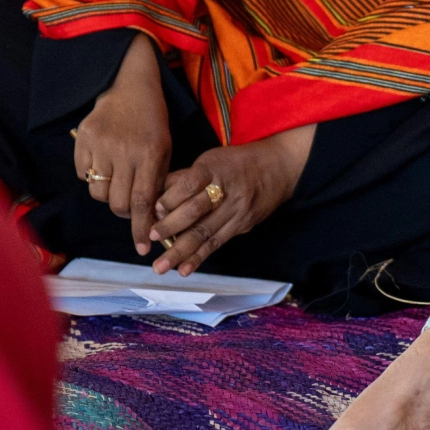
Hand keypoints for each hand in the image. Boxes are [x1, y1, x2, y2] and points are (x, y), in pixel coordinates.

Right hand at [71, 33, 169, 255]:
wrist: (128, 85)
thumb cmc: (151, 120)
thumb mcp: (164, 147)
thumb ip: (157, 179)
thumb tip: (150, 215)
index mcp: (150, 153)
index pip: (144, 201)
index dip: (141, 227)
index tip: (143, 248)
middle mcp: (123, 151)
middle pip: (116, 202)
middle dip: (123, 212)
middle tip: (129, 207)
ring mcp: (100, 145)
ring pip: (97, 193)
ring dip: (107, 194)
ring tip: (117, 181)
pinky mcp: (82, 140)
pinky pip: (82, 175)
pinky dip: (92, 178)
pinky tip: (103, 165)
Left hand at [146, 124, 313, 275]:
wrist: (278, 168)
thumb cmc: (235, 163)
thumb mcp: (210, 160)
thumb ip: (182, 179)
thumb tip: (154, 202)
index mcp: (214, 168)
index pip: (189, 185)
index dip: (170, 200)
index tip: (153, 212)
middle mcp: (227, 190)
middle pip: (196, 211)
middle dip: (171, 227)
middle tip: (151, 238)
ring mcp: (237, 209)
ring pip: (205, 233)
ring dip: (181, 252)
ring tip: (161, 267)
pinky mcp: (244, 224)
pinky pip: (218, 242)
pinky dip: (199, 257)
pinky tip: (184, 269)